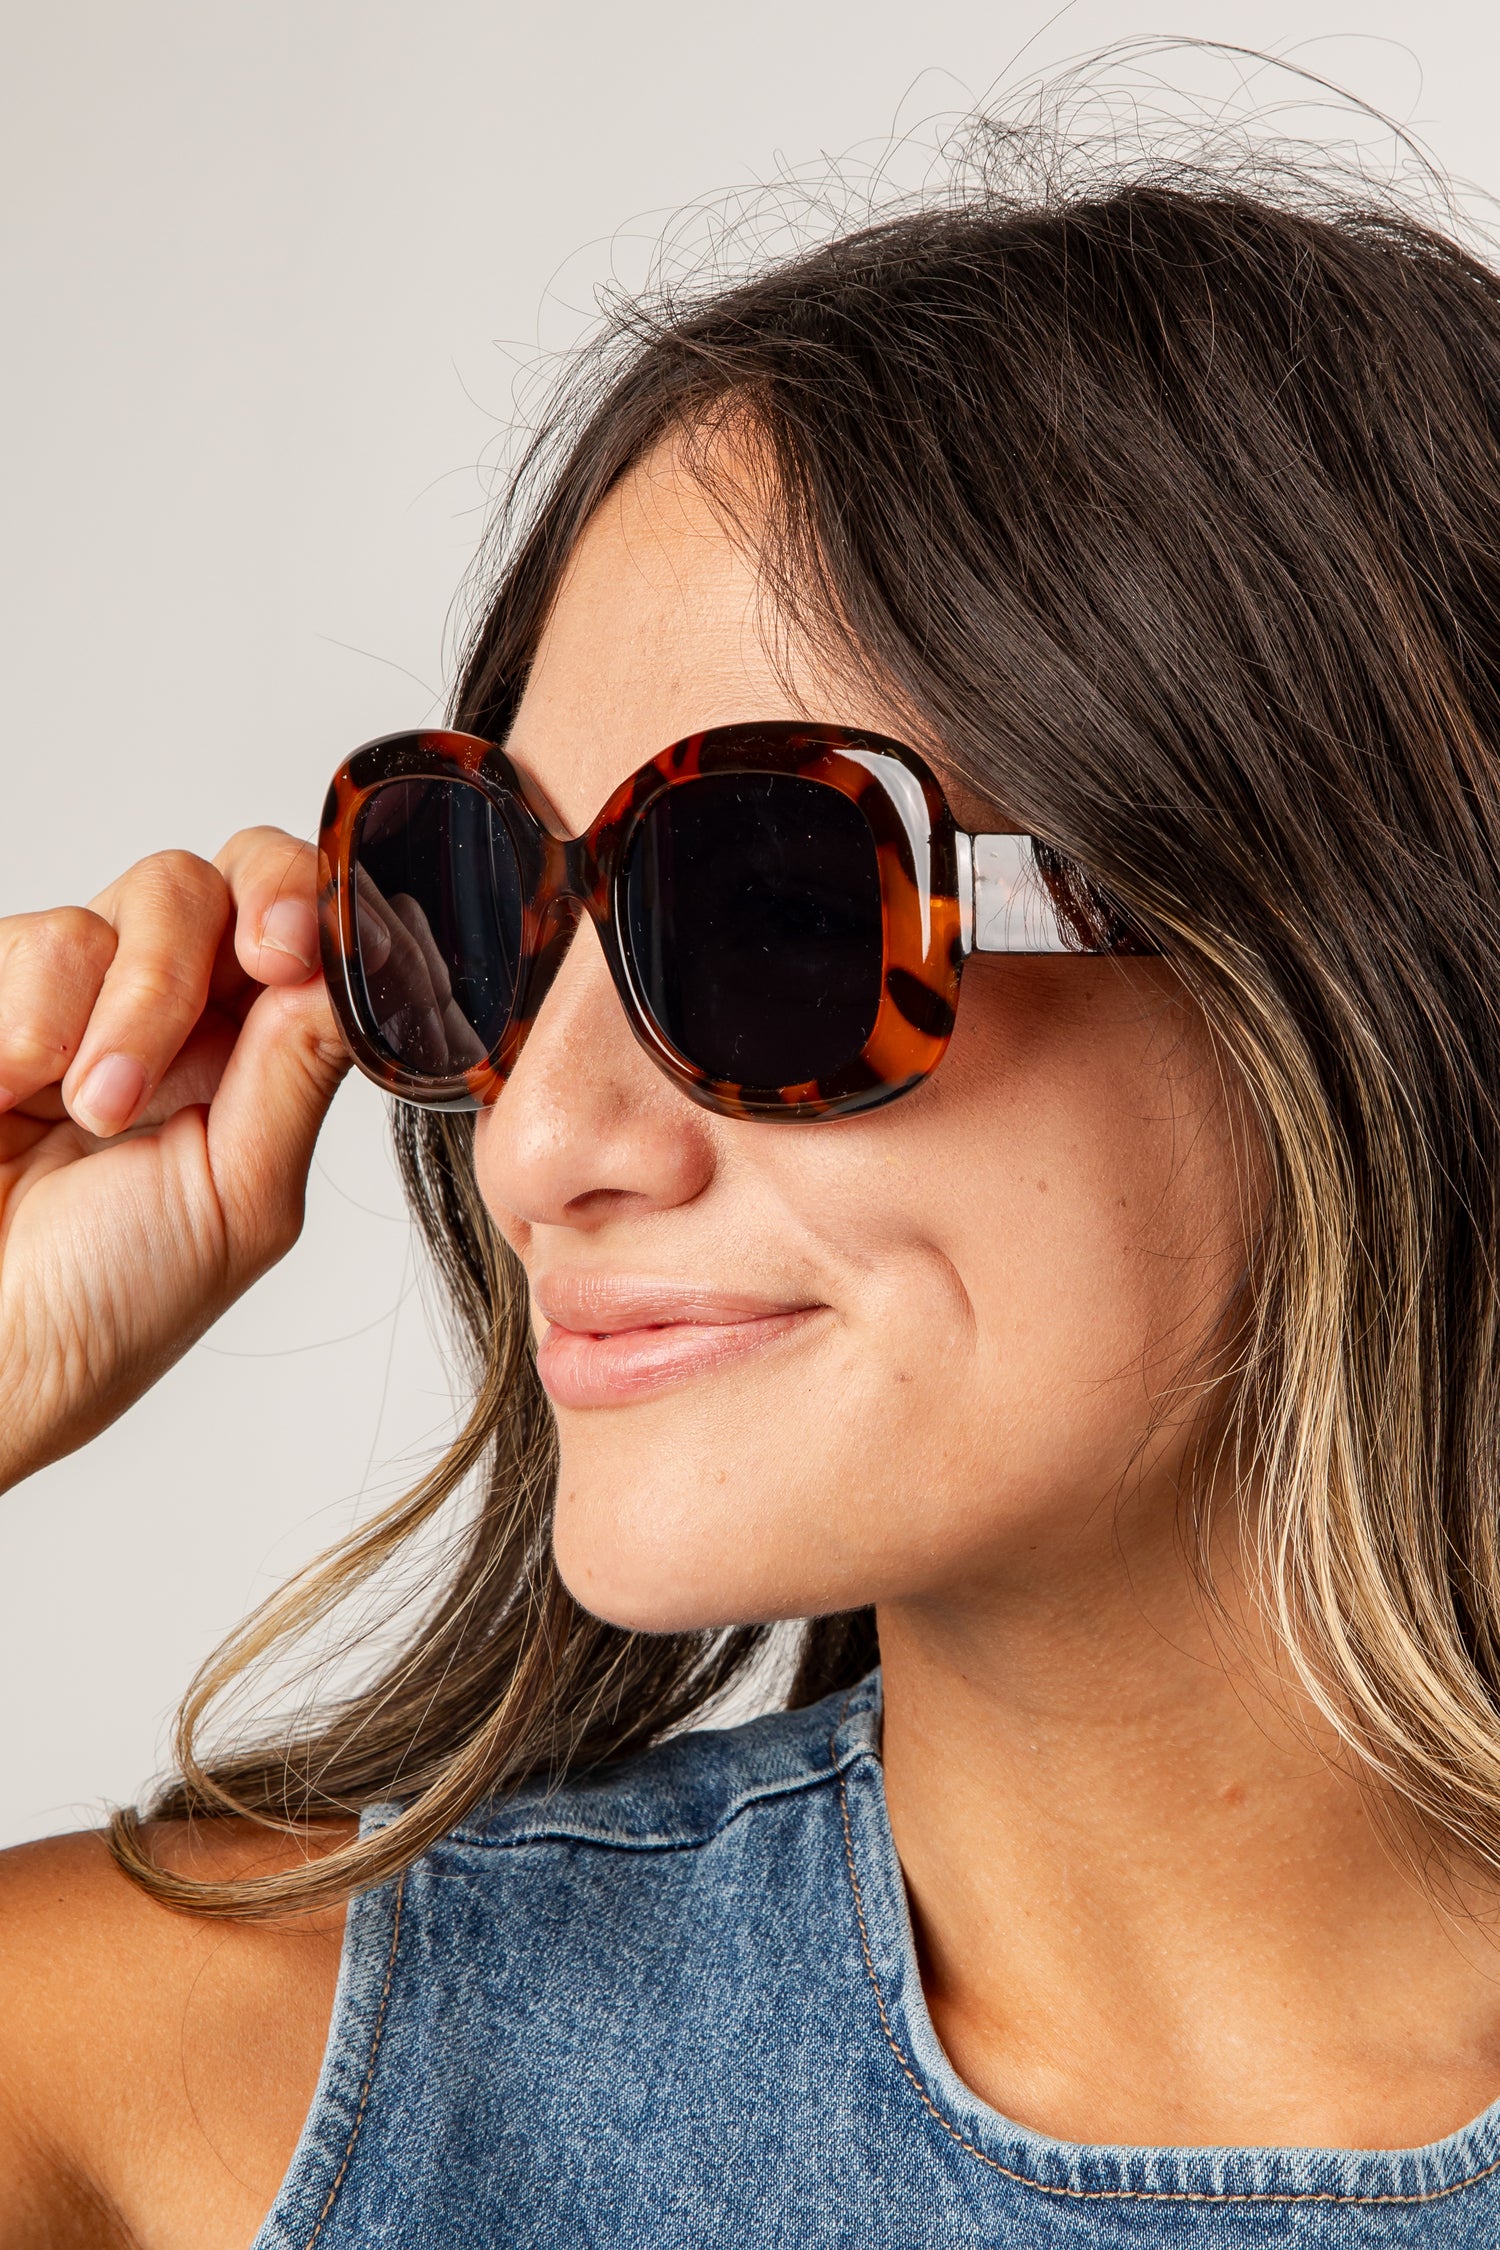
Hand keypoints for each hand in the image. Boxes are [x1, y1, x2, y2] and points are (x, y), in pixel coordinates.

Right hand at [0, 830, 349, 1492]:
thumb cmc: (102, 1304)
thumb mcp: (239, 1197)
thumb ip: (297, 1071)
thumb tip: (361, 967)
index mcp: (256, 1060)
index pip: (316, 931)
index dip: (332, 908)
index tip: (321, 944)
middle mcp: (180, 1008)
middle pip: (243, 874)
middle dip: (259, 908)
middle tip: (267, 961)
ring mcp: (85, 990)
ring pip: (157, 892)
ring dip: (139, 1008)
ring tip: (97, 1114)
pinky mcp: (0, 988)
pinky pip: (47, 939)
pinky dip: (37, 1024)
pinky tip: (12, 1097)